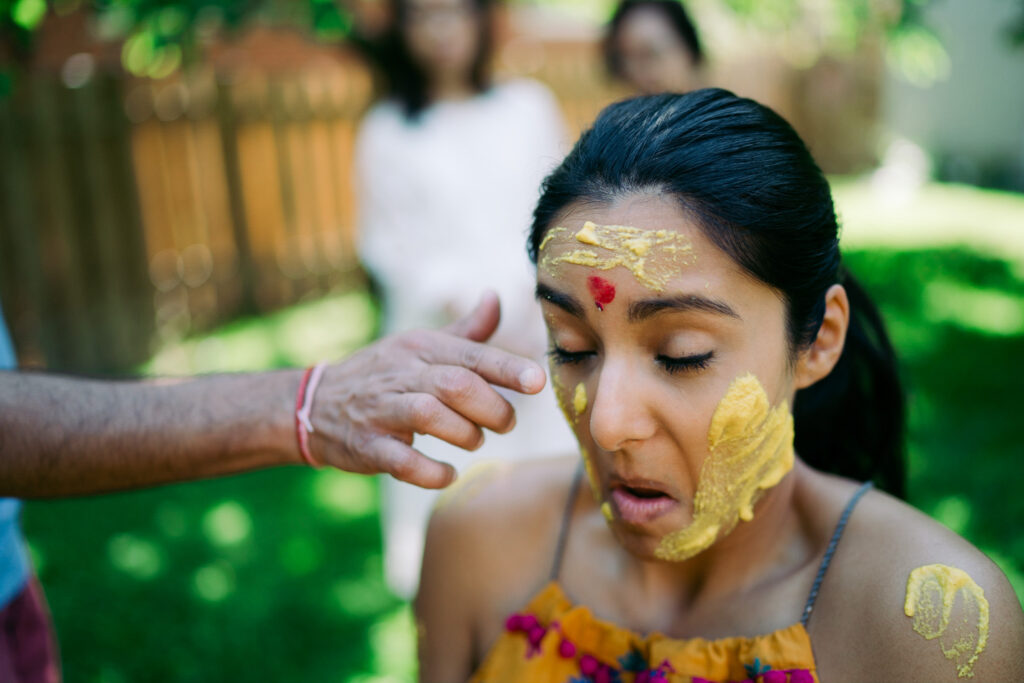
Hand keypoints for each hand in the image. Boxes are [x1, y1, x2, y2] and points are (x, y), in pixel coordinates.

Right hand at [308, 292, 546, 487]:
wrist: (315, 403)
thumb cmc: (383, 374)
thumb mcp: (420, 345)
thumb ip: (465, 331)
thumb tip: (495, 297)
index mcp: (421, 347)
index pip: (471, 354)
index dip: (507, 368)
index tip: (537, 382)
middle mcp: (402, 373)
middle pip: (456, 385)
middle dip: (491, 408)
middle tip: (506, 423)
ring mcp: (381, 409)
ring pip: (429, 416)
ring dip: (464, 434)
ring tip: (475, 440)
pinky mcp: (367, 445)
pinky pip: (401, 459)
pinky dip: (430, 470)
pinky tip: (447, 472)